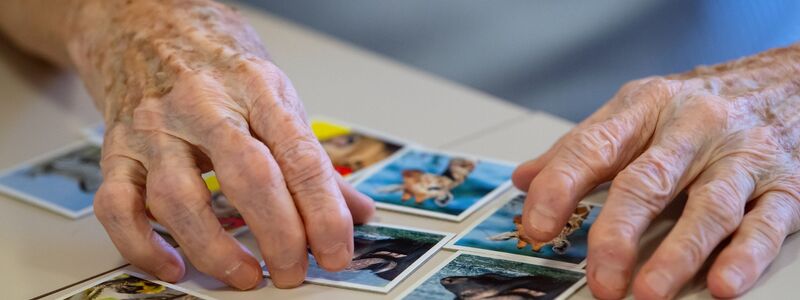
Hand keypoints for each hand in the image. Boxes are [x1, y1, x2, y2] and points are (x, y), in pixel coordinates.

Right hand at [69, 0, 374, 288]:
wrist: (143, 25)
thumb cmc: (214, 61)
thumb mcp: (274, 93)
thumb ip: (311, 156)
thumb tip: (355, 210)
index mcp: (256, 89)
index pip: (300, 157)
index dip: (324, 212)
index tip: (336, 251)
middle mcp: (204, 106)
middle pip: (248, 177)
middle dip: (279, 234)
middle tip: (295, 271)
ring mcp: (155, 129)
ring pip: (179, 199)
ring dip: (216, 249)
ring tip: (247, 275)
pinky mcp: (117, 150)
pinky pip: (118, 206)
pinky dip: (143, 246)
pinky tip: (174, 266)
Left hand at [512, 44, 799, 297]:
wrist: (786, 81)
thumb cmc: (699, 104)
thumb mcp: (635, 111)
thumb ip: (580, 148)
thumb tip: (525, 179)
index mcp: (646, 108)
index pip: (593, 147)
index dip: (560, 186)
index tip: (536, 225)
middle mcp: (693, 129)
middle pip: (648, 182)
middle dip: (618, 233)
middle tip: (599, 276)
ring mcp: (741, 157)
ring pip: (708, 208)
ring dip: (678, 254)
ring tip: (649, 292)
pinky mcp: (784, 185)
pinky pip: (765, 223)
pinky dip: (744, 255)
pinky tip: (723, 282)